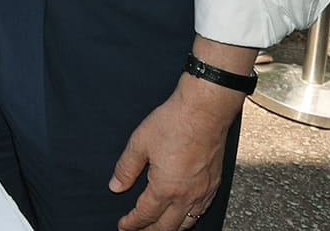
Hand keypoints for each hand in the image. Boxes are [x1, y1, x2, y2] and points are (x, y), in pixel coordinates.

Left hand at [110, 66, 247, 229]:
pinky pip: (202, 210)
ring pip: (187, 222)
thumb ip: (126, 168)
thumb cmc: (173, 123)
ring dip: (171, 229)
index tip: (123, 226)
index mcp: (166, 188)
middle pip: (167, 227)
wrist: (204, 111)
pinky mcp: (214, 183)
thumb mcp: (140, 143)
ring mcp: (204, 191)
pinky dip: (189, 218)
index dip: (132, 224)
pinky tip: (184, 214)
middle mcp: (187, 195)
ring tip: (158, 228)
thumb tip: (115, 187)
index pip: (146, 215)